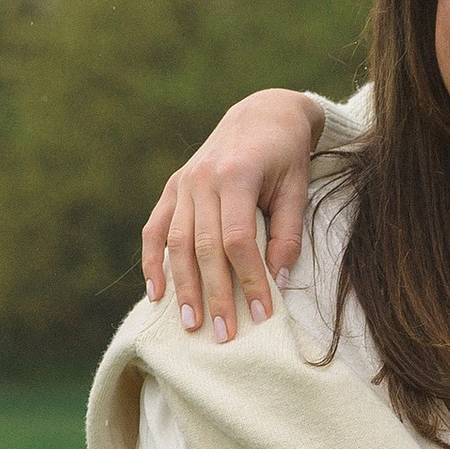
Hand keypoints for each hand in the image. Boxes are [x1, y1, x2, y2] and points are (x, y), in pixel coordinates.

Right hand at [142, 91, 322, 338]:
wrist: (261, 113)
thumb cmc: (286, 156)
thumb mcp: (296, 190)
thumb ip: (287, 235)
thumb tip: (279, 282)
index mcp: (236, 175)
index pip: (238, 240)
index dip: (249, 280)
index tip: (261, 314)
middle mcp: (202, 179)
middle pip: (204, 247)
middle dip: (213, 294)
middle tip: (223, 335)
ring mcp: (183, 183)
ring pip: (177, 243)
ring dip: (182, 287)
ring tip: (190, 325)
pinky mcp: (173, 188)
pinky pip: (155, 229)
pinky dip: (153, 262)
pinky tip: (155, 294)